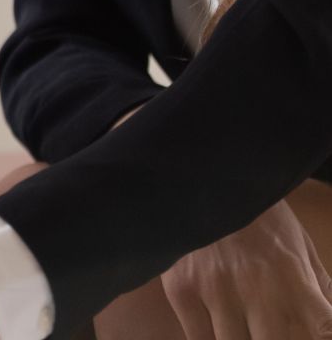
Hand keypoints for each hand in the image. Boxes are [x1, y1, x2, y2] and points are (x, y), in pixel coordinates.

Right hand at [150, 197, 331, 338]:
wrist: (200, 176)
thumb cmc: (257, 213)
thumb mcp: (299, 245)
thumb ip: (318, 287)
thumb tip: (329, 323)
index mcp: (294, 279)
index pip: (324, 328)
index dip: (322, 338)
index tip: (313, 334)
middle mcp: (258, 290)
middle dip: (275, 339)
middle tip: (268, 329)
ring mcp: (217, 293)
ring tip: (243, 326)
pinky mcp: (182, 291)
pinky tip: (217, 330)